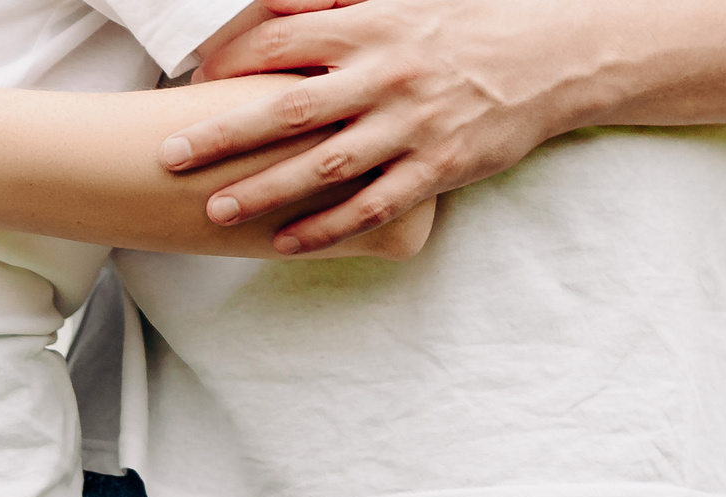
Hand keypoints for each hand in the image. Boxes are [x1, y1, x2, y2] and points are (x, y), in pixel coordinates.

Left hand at [172, 0, 590, 253]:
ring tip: (215, 211)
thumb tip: (277, 0)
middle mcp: (386, 75)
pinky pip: (372, 205)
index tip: (193, 78)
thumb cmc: (467, 23)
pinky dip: (327, 227)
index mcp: (373, 24)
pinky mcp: (438, 168)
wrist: (554, 55)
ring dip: (265, 190)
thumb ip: (339, 2)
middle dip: (224, 134)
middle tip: (171, 156)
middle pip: (287, 108)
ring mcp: (412, 126)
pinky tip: (284, 243)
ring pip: (324, 165)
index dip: (231, 59)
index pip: (283, 40)